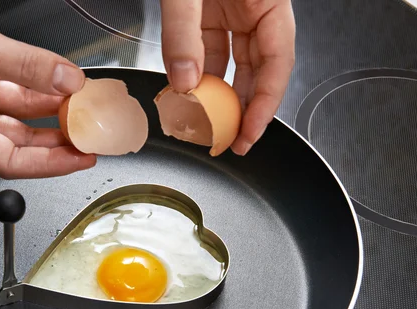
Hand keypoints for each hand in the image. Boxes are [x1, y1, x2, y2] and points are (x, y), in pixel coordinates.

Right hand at [0, 0, 95, 178]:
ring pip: (20, 116)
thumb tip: (67, 81)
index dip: (48, 164)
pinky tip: (63, 86)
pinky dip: (40, 88)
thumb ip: (23, 66)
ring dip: (51, 114)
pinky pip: (17, 88)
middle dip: (56, 142)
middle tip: (88, 140)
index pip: (8, 160)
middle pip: (18, 143)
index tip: (79, 159)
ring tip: (82, 114)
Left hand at [160, 0, 294, 154]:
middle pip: (260, 69)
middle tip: (233, 142)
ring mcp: (232, 10)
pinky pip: (209, 49)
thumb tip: (184, 81)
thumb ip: (183, 32)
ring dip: (221, 96)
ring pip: (233, 63)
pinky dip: (199, 74)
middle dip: (246, 109)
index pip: (279, 61)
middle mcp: (255, 8)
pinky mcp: (209, 12)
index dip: (265, 103)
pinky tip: (191, 94)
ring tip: (212, 126)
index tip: (249, 132)